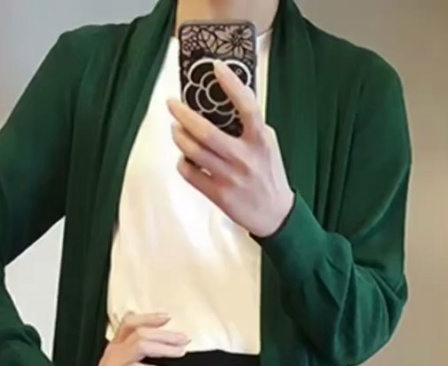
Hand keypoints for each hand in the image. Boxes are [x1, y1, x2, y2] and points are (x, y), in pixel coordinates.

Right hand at [59, 313, 188, 365]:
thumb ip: (130, 354)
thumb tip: (151, 346)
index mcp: (114, 346)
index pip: (129, 322)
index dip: (148, 317)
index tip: (167, 318)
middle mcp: (114, 351)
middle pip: (140, 333)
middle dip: (165, 334)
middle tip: (184, 339)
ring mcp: (113, 363)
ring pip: (140, 346)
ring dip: (163, 348)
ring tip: (180, 353)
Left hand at [168, 61, 294, 239]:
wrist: (275, 215)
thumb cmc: (268, 174)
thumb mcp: (267, 145)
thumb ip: (249, 126)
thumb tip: (224, 102)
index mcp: (260, 141)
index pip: (247, 106)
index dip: (231, 84)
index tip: (216, 67)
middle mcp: (244, 158)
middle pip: (205, 132)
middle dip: (183, 114)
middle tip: (172, 104)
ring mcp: (229, 177)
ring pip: (193, 152)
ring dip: (179, 137)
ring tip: (175, 129)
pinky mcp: (218, 195)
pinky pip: (190, 174)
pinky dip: (183, 162)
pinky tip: (185, 157)